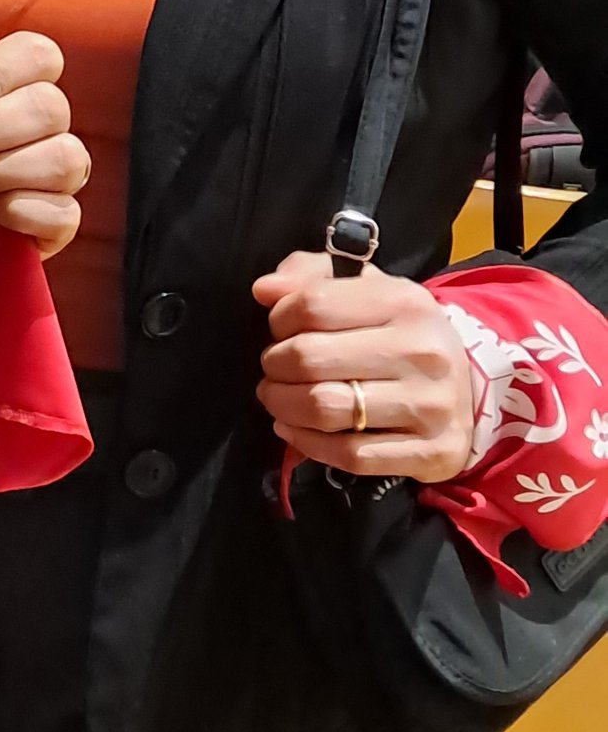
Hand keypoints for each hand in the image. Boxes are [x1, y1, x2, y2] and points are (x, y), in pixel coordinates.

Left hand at [254, 252, 474, 481]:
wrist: (467, 390)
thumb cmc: (399, 334)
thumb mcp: (365, 291)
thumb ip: (310, 277)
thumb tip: (264, 289)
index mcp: (404, 302)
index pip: (312, 306)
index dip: (278, 320)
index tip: (278, 330)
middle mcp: (423, 352)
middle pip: (309, 358)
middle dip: (274, 366)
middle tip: (273, 369)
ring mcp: (431, 406)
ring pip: (324, 408)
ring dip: (283, 406)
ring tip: (277, 398)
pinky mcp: (432, 452)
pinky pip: (349, 454)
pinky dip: (308, 444)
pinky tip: (295, 430)